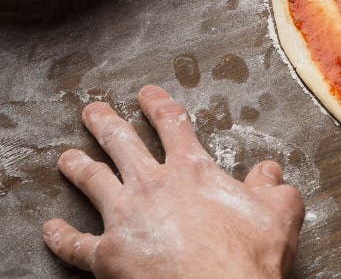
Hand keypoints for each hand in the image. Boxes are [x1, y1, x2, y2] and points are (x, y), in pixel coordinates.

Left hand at [42, 86, 303, 277]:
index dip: (158, 106)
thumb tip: (270, 171)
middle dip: (105, 124)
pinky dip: (61, 237)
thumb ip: (273, 186)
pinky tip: (50, 230)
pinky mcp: (107, 256)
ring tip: (67, 158)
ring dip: (78, 167)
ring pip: (93, 182)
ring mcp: (125, 219)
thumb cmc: (248, 254)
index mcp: (192, 170)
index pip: (172, 125)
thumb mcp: (279, 210)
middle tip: (93, 111)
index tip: (147, 94)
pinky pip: (76, 244)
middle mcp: (153, 185)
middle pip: (122, 144)